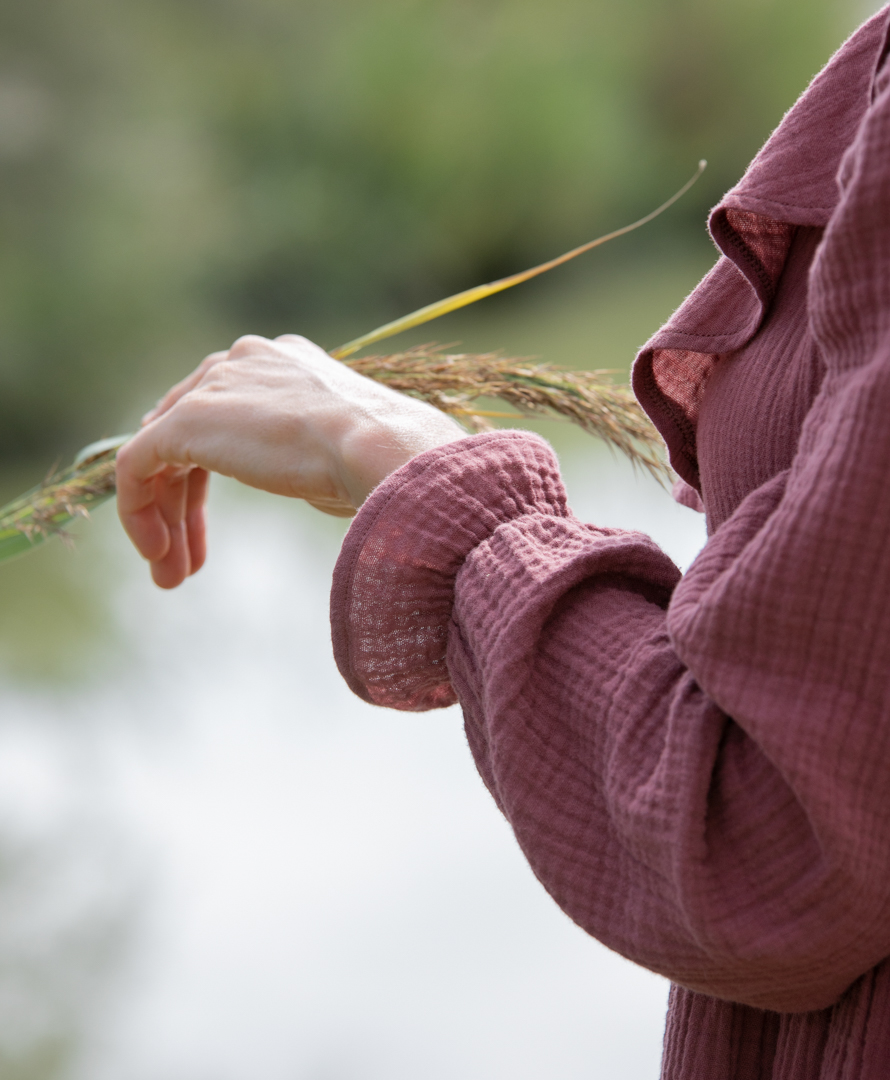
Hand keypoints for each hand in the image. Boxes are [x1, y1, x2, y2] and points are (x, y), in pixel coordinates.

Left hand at [116, 334, 464, 588]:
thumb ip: (310, 453)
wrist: (385, 450)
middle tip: (185, 564)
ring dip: (166, 520)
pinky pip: (140, 465)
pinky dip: (140, 513)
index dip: (207, 476)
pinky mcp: (185, 419)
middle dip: (183, 505)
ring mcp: (213, 385)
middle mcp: (242, 362)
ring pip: (163, 455)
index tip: (203, 530)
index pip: (225, 415)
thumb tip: (314, 479)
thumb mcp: (344, 451)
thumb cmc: (386, 462)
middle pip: (190, 436)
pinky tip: (158, 554)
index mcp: (282, 363)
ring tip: (172, 576)